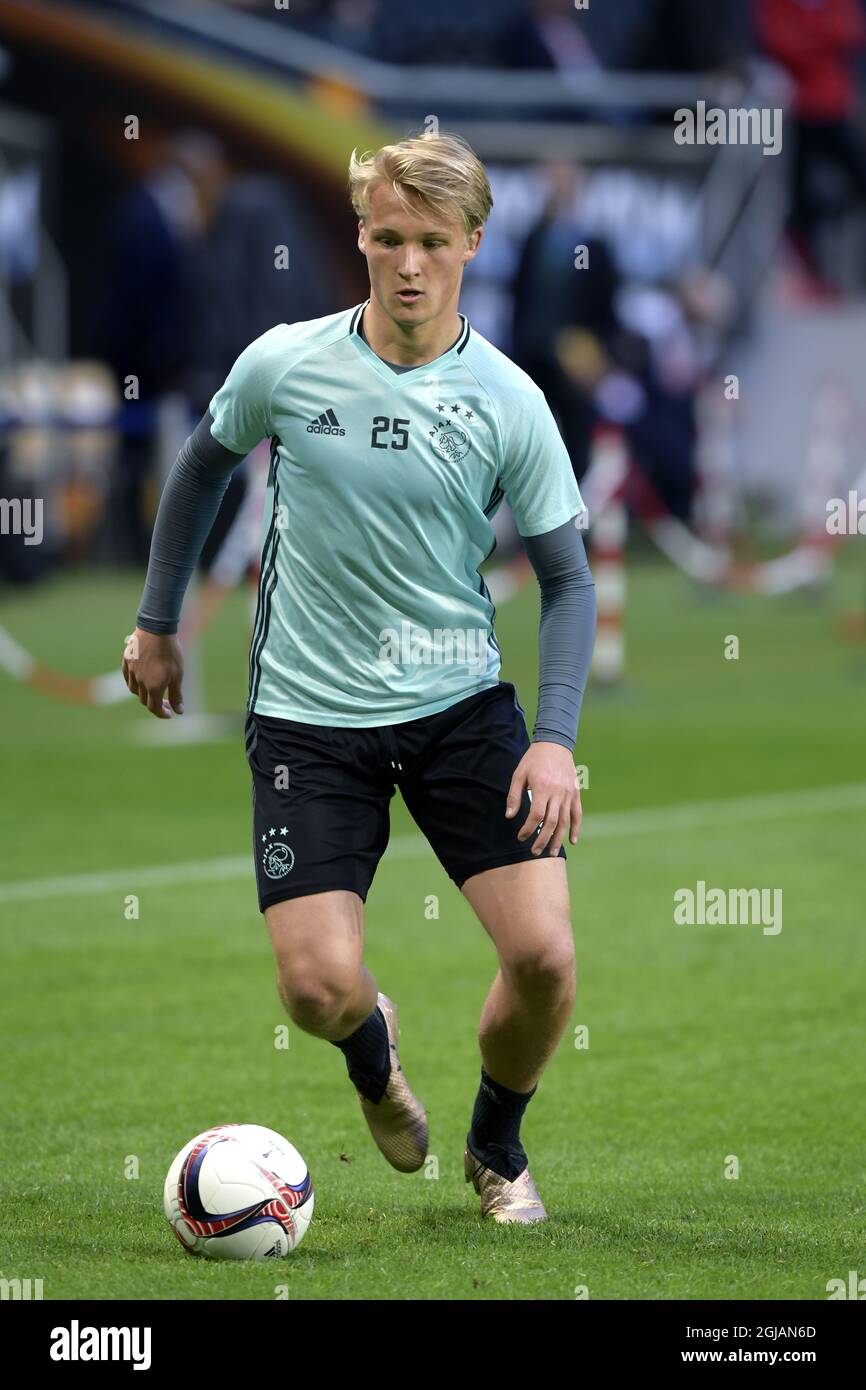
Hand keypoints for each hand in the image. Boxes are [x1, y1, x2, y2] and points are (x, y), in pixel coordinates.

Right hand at [121, 627, 183, 719]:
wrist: (156, 629)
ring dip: (144, 694)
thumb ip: (177, 695)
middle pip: (144, 700)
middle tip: (167, 701)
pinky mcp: (127, 661)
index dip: (162, 713)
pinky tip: (140, 679)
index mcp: (154, 687)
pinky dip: (133, 683)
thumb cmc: (170, 652)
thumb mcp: (178, 675)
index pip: (154, 708)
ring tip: (154, 690)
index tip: (169, 714)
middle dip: (156, 704)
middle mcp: (140, 682)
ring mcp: (131, 671)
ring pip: (134, 689)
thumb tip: (179, 712)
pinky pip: (128, 677)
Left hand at [505, 742, 581, 856]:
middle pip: (551, 822)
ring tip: (552, 852)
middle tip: (534, 852)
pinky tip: (572, 841)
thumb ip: (514, 796)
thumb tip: (509, 816)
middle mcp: (558, 793)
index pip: (536, 815)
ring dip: (558, 839)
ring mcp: (569, 794)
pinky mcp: (575, 793)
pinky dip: (575, 828)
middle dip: (542, 839)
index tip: (521, 836)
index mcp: (542, 788)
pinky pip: (577, 814)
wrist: (555, 744)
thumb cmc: (534, 759)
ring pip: (565, 821)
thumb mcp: (519, 774)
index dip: (529, 829)